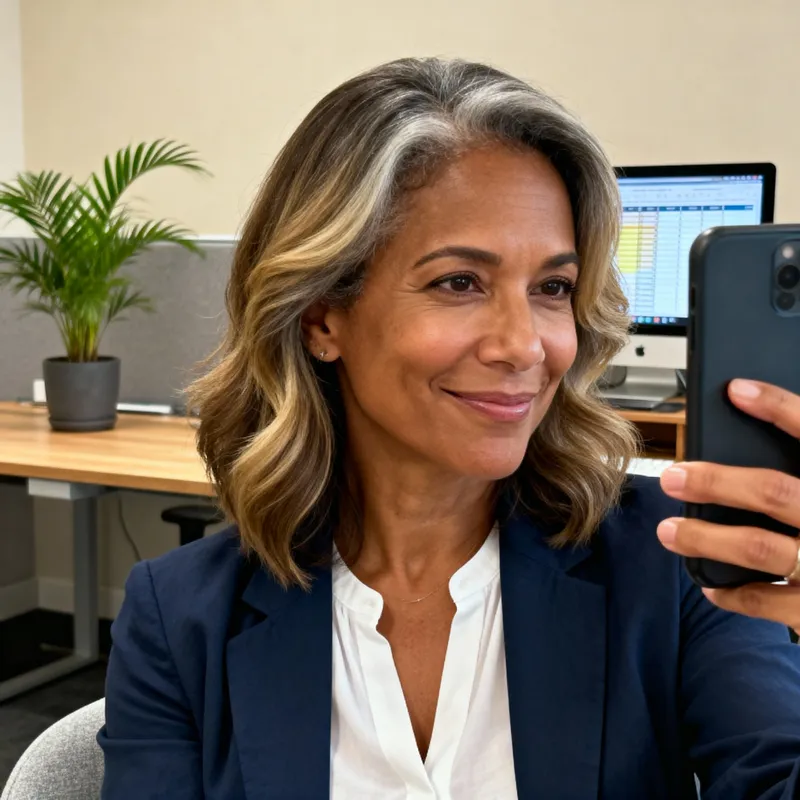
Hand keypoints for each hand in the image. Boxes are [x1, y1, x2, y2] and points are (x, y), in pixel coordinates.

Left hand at [656, 379, 799, 633]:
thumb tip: (762, 419)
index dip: (779, 408)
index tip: (737, 390)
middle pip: (774, 492)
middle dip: (716, 482)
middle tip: (673, 476)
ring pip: (758, 547)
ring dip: (705, 537)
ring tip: (670, 530)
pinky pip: (766, 602)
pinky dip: (732, 593)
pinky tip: (710, 585)